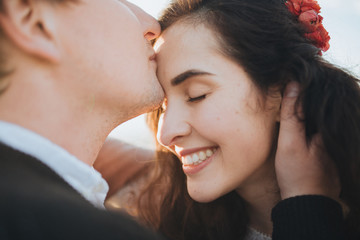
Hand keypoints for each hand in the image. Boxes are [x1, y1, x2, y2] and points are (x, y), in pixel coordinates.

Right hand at [275, 82, 340, 199]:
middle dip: (306, 110)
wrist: (306, 206)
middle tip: (291, 100)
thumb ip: (292, 115)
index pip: (314, 105)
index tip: (292, 83)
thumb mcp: (290, 142)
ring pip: (318, 134)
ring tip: (295, 120)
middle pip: (317, 119)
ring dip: (309, 125)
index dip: (303, 94)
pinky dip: (311, 140)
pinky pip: (319, 146)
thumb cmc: (296, 173)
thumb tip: (295, 85)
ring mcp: (330, 156)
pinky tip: (303, 143)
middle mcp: (330, 142)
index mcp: (322, 132)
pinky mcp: (328, 166)